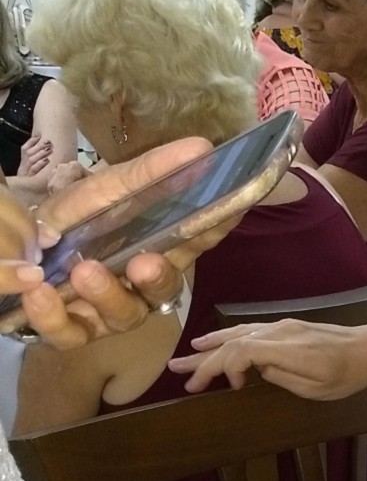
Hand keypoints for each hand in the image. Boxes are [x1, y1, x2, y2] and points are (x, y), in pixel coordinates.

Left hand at [0, 138, 238, 347]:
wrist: (19, 248)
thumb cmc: (70, 219)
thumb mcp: (102, 190)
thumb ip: (148, 174)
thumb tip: (201, 147)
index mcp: (158, 248)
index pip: (195, 240)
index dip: (215, 229)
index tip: (231, 210)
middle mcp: (143, 285)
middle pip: (164, 289)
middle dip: (157, 278)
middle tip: (145, 263)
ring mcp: (111, 310)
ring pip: (125, 315)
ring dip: (107, 295)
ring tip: (83, 272)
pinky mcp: (73, 329)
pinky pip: (70, 333)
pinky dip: (54, 316)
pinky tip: (38, 291)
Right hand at [19, 134, 51, 177]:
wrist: (25, 192)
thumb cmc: (32, 179)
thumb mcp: (33, 168)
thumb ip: (37, 159)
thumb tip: (47, 149)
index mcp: (24, 161)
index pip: (25, 148)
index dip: (31, 141)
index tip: (39, 136)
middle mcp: (24, 165)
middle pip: (29, 152)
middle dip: (38, 146)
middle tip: (48, 142)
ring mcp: (26, 171)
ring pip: (31, 159)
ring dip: (40, 153)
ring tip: (48, 149)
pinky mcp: (30, 178)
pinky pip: (34, 170)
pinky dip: (40, 164)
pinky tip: (46, 160)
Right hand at [167, 318, 366, 398]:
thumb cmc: (348, 374)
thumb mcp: (317, 389)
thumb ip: (282, 378)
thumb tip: (257, 371)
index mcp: (287, 349)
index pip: (242, 351)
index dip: (224, 368)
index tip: (228, 388)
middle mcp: (279, 332)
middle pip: (234, 341)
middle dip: (205, 359)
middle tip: (178, 372)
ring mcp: (281, 326)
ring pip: (238, 333)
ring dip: (211, 345)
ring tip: (187, 355)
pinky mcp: (285, 326)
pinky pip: (249, 331)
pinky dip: (228, 338)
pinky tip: (215, 342)